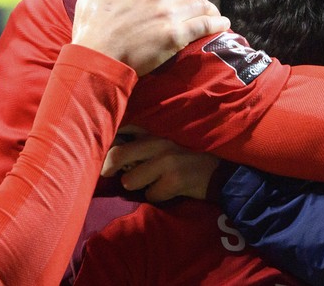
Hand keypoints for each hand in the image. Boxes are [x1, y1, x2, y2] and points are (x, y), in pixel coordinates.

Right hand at [72, 0, 230, 75]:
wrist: (96, 56)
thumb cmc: (90, 29)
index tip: (178, 3)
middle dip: (196, 1)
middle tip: (202, 10)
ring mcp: (169, 15)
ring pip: (200, 6)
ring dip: (210, 10)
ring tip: (216, 16)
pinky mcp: (176, 35)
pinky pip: (205, 24)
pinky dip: (217, 23)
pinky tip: (224, 24)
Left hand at [101, 129, 219, 201]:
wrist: (224, 170)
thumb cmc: (193, 153)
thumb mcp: (170, 138)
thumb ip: (145, 140)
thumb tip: (111, 150)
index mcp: (157, 128)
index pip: (122, 127)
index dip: (107, 140)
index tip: (99, 147)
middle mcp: (160, 140)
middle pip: (116, 155)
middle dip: (110, 168)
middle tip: (110, 172)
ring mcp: (167, 160)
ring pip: (130, 180)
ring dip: (139, 185)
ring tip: (153, 181)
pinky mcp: (175, 180)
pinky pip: (150, 195)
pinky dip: (157, 196)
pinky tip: (170, 189)